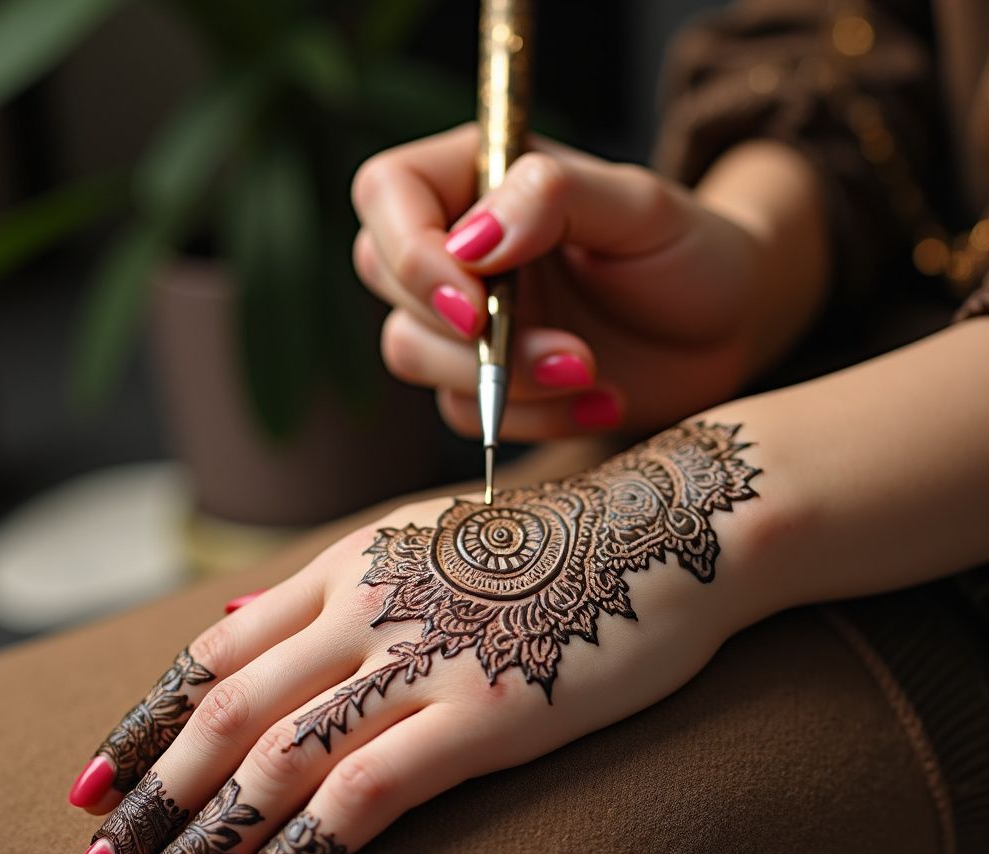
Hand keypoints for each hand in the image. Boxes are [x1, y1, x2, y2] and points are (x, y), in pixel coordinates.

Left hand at [66, 421, 765, 853]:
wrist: (658, 536)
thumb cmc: (545, 550)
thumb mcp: (423, 542)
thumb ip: (329, 584)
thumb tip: (232, 621)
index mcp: (350, 565)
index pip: (216, 649)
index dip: (145, 722)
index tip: (94, 784)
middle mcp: (369, 607)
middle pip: (227, 711)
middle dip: (151, 797)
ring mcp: (425, 659)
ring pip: (280, 755)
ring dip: (205, 837)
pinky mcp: (485, 713)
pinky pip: (368, 788)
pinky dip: (304, 846)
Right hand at [352, 124, 794, 440]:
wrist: (727, 329)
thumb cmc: (690, 251)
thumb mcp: (642, 208)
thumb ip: (555, 199)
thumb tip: (468, 243)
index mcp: (480, 174)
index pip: (387, 194)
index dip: (411, 256)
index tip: (476, 307)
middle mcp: (458, 245)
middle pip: (386, 282)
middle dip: (468, 334)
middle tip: (569, 353)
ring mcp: (466, 318)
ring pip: (412, 354)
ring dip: (501, 383)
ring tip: (593, 374)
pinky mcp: (486, 380)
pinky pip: (466, 411)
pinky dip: (534, 420)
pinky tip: (602, 402)